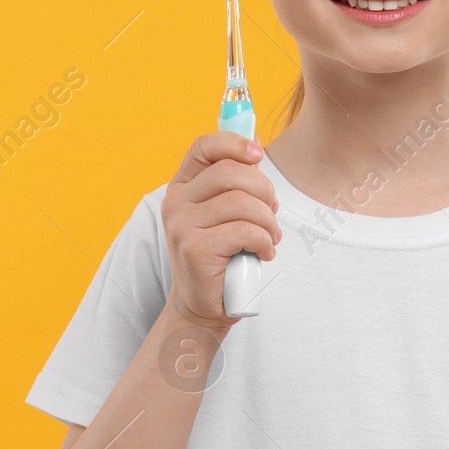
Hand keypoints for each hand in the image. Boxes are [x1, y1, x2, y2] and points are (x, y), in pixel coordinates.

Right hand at [161, 132, 280, 330]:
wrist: (202, 305)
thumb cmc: (222, 256)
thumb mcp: (225, 214)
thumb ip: (235, 183)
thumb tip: (256, 144)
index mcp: (182, 187)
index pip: (205, 147)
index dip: (235, 142)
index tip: (259, 155)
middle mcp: (176, 202)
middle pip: (231, 173)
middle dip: (264, 191)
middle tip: (272, 213)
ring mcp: (182, 226)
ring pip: (242, 203)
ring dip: (268, 221)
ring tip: (269, 238)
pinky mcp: (195, 250)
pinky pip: (244, 231)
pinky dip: (264, 241)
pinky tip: (263, 253)